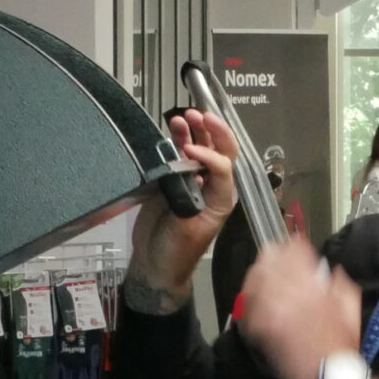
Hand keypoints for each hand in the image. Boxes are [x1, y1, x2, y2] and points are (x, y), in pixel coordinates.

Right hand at [128, 109, 239, 301]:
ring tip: (184, 116)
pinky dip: (176, 138)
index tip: (189, 150)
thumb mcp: (190, 226)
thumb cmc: (178, 251)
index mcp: (222, 197)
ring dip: (194, 129)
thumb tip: (194, 171)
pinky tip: (172, 127)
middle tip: (199, 115)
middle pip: (218, 150)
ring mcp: (192, 180)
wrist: (154, 264)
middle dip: (212, 130)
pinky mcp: (172, 180)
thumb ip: (193, 198)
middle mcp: (211, 185)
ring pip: (199, 148)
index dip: (209, 154)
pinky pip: (177, 154)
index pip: (223, 166)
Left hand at [235, 238, 361, 378]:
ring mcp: (271, 311)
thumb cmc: (343, 345)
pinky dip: (247, 304)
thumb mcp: (350, 306)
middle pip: (268, 260)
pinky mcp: (260, 330)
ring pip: (253, 281)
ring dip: (257, 278)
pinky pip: (245, 308)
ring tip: (261, 281)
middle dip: (271, 258)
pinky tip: (252, 304)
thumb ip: (340, 282)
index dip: (292, 246)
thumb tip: (330, 271)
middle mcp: (289, 293)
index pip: (294, 249)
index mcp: (313, 285)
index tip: (291, 246)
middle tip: (272, 260)